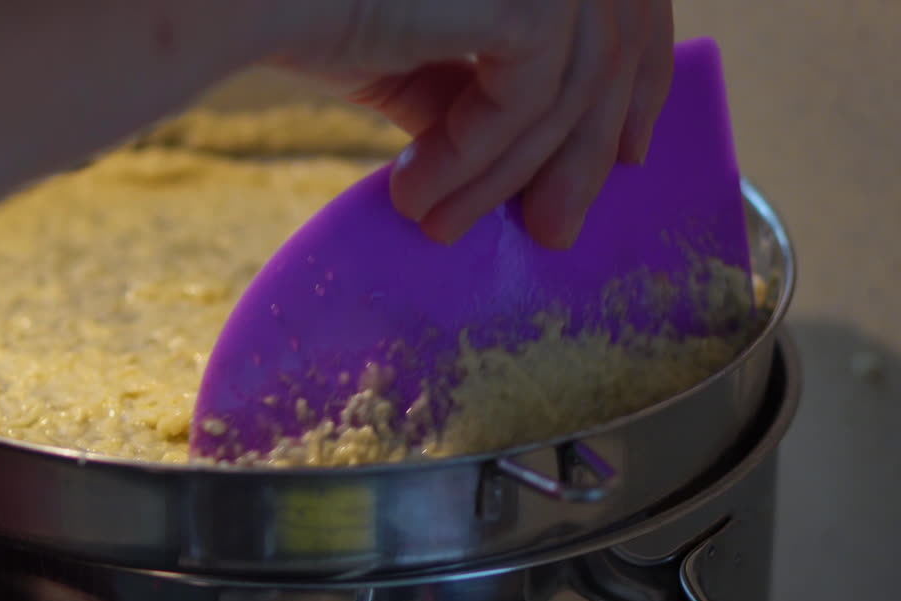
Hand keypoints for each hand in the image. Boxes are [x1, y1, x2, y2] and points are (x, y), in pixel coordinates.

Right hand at [269, 0, 674, 248]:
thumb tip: (514, 151)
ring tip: (444, 227)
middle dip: (591, 147)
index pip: (620, 1)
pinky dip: (475, 158)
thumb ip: (472, 84)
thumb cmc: (308, 9)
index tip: (629, 155)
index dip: (637, 78)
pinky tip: (415, 193)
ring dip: (510, 173)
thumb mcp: (413, 53)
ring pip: (575, 83)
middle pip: (617, 38)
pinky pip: (528, 101)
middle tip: (553, 232)